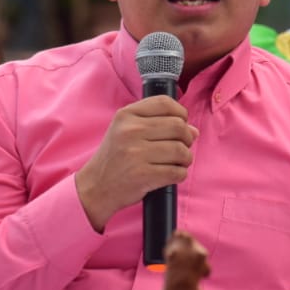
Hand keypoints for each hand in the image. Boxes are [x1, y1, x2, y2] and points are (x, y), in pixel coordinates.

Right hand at [75, 95, 198, 230]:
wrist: (95, 187)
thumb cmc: (115, 157)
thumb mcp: (126, 131)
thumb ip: (158, 124)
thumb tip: (193, 130)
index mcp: (126, 115)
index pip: (165, 103)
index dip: (181, 113)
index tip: (181, 123)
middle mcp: (130, 131)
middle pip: (178, 127)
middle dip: (186, 138)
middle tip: (181, 147)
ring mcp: (136, 153)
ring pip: (181, 150)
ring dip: (185, 158)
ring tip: (178, 162)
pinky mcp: (143, 175)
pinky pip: (177, 172)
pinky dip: (180, 174)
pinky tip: (172, 173)